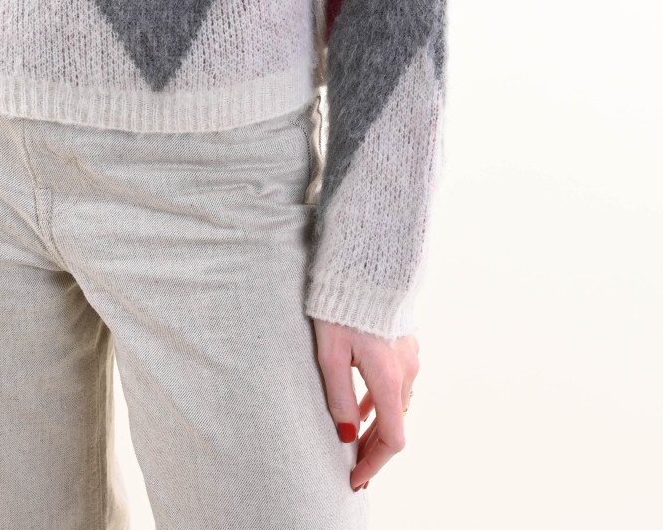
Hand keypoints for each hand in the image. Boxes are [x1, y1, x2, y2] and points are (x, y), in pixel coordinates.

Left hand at [311, 318, 418, 490]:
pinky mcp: (405, 342)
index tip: (356, 479)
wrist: (365, 261)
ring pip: (397, 404)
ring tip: (353, 440)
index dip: (375, 464)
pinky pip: (397, 383)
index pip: (392, 440)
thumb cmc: (340, 305)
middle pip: (396, 425)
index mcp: (390, 379)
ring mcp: (410, 355)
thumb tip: (345, 437)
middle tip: (352, 467)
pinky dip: (381, 402)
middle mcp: (407, 371)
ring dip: (377, 426)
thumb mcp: (330, 354)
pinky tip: (362, 406)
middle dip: (374, 450)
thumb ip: (339, 397)